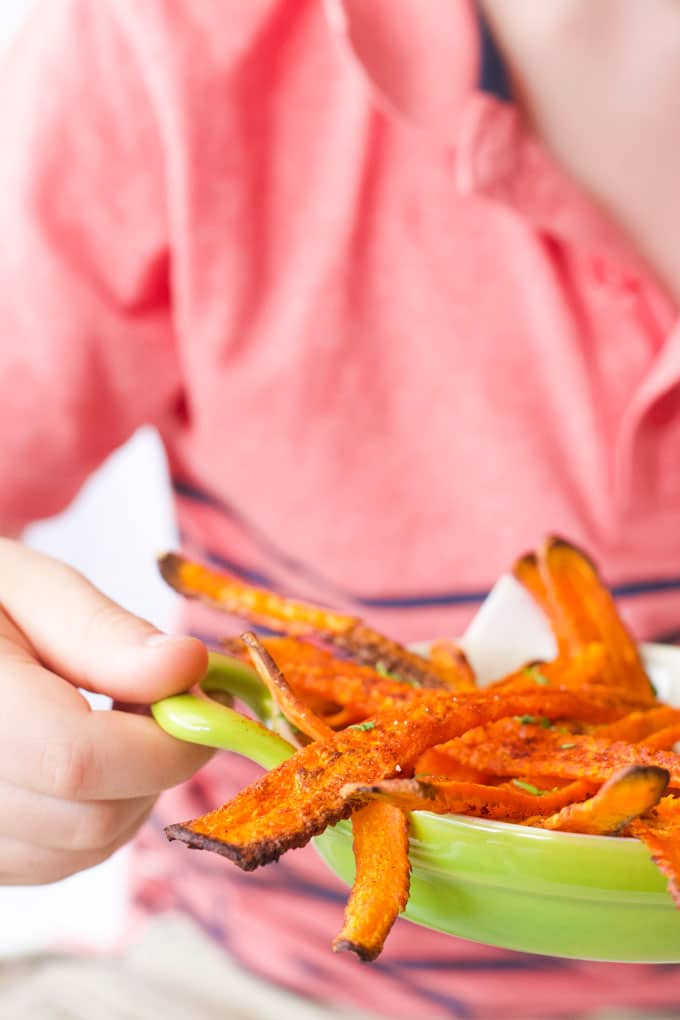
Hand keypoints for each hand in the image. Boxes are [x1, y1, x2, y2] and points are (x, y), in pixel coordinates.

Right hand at [0, 538, 211, 884]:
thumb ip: (103, 633)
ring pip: (83, 851)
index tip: (209, 697)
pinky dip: (98, 815)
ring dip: (135, 792)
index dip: (166, 739)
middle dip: (160, 762)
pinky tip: (90, 757)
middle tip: (166, 697)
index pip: (78, 759)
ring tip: (119, 719)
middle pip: (91, 819)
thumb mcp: (28, 586)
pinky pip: (56, 861)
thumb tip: (188, 668)